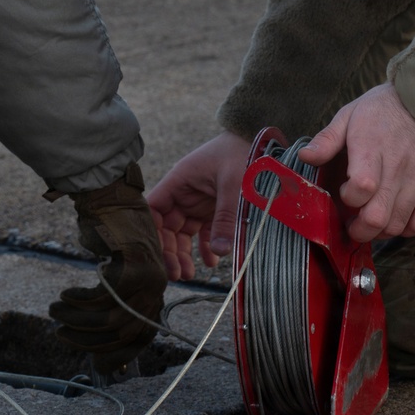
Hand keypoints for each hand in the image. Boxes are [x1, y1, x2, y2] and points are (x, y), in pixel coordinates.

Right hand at [147, 130, 251, 279]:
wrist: (263, 140)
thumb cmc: (243, 153)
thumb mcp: (234, 185)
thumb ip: (226, 218)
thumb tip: (220, 252)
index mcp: (179, 181)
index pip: (153, 209)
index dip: (151, 232)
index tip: (157, 254)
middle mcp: (185, 193)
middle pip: (168, 227)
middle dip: (170, 251)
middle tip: (178, 274)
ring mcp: (199, 202)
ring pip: (184, 233)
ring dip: (185, 253)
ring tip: (190, 274)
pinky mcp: (215, 208)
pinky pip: (205, 232)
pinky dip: (208, 247)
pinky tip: (212, 261)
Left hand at [299, 83, 414, 242]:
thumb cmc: (384, 109)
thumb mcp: (350, 114)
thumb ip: (327, 139)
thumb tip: (305, 157)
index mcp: (372, 148)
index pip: (361, 188)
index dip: (348, 198)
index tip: (344, 192)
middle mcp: (397, 167)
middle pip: (377, 217)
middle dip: (359, 230)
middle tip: (353, 225)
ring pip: (397, 225)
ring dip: (379, 232)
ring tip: (371, 221)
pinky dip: (406, 229)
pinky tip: (395, 219)